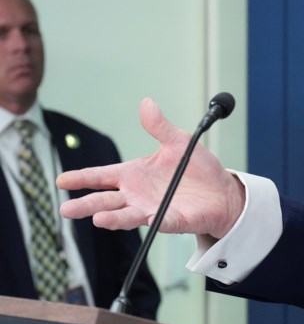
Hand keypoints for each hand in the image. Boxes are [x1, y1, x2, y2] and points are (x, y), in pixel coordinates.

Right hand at [57, 97, 245, 238]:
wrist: (222, 191)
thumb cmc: (196, 169)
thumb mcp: (178, 142)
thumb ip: (159, 127)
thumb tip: (146, 103)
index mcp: (134, 174)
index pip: (102, 176)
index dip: (82, 178)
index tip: (61, 180)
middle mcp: (137, 195)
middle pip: (106, 201)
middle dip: (86, 205)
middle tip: (67, 209)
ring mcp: (152, 209)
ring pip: (126, 216)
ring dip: (112, 218)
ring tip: (98, 218)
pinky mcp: (172, 220)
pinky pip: (162, 221)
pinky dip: (156, 220)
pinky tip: (149, 218)